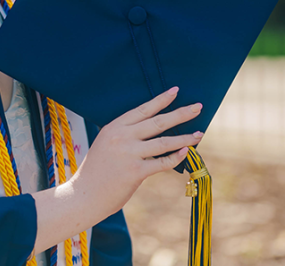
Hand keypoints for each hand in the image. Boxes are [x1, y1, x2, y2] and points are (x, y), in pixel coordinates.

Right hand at [70, 87, 202, 220]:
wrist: (83, 195)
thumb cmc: (96, 171)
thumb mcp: (106, 144)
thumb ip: (125, 136)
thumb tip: (153, 131)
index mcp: (114, 127)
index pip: (143, 109)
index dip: (161, 100)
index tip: (176, 91)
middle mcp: (122, 137)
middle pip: (158, 122)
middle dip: (181, 113)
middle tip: (198, 107)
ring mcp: (129, 154)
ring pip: (164, 142)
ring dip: (185, 137)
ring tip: (200, 134)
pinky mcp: (136, 172)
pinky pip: (162, 162)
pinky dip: (176, 156)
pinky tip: (186, 152)